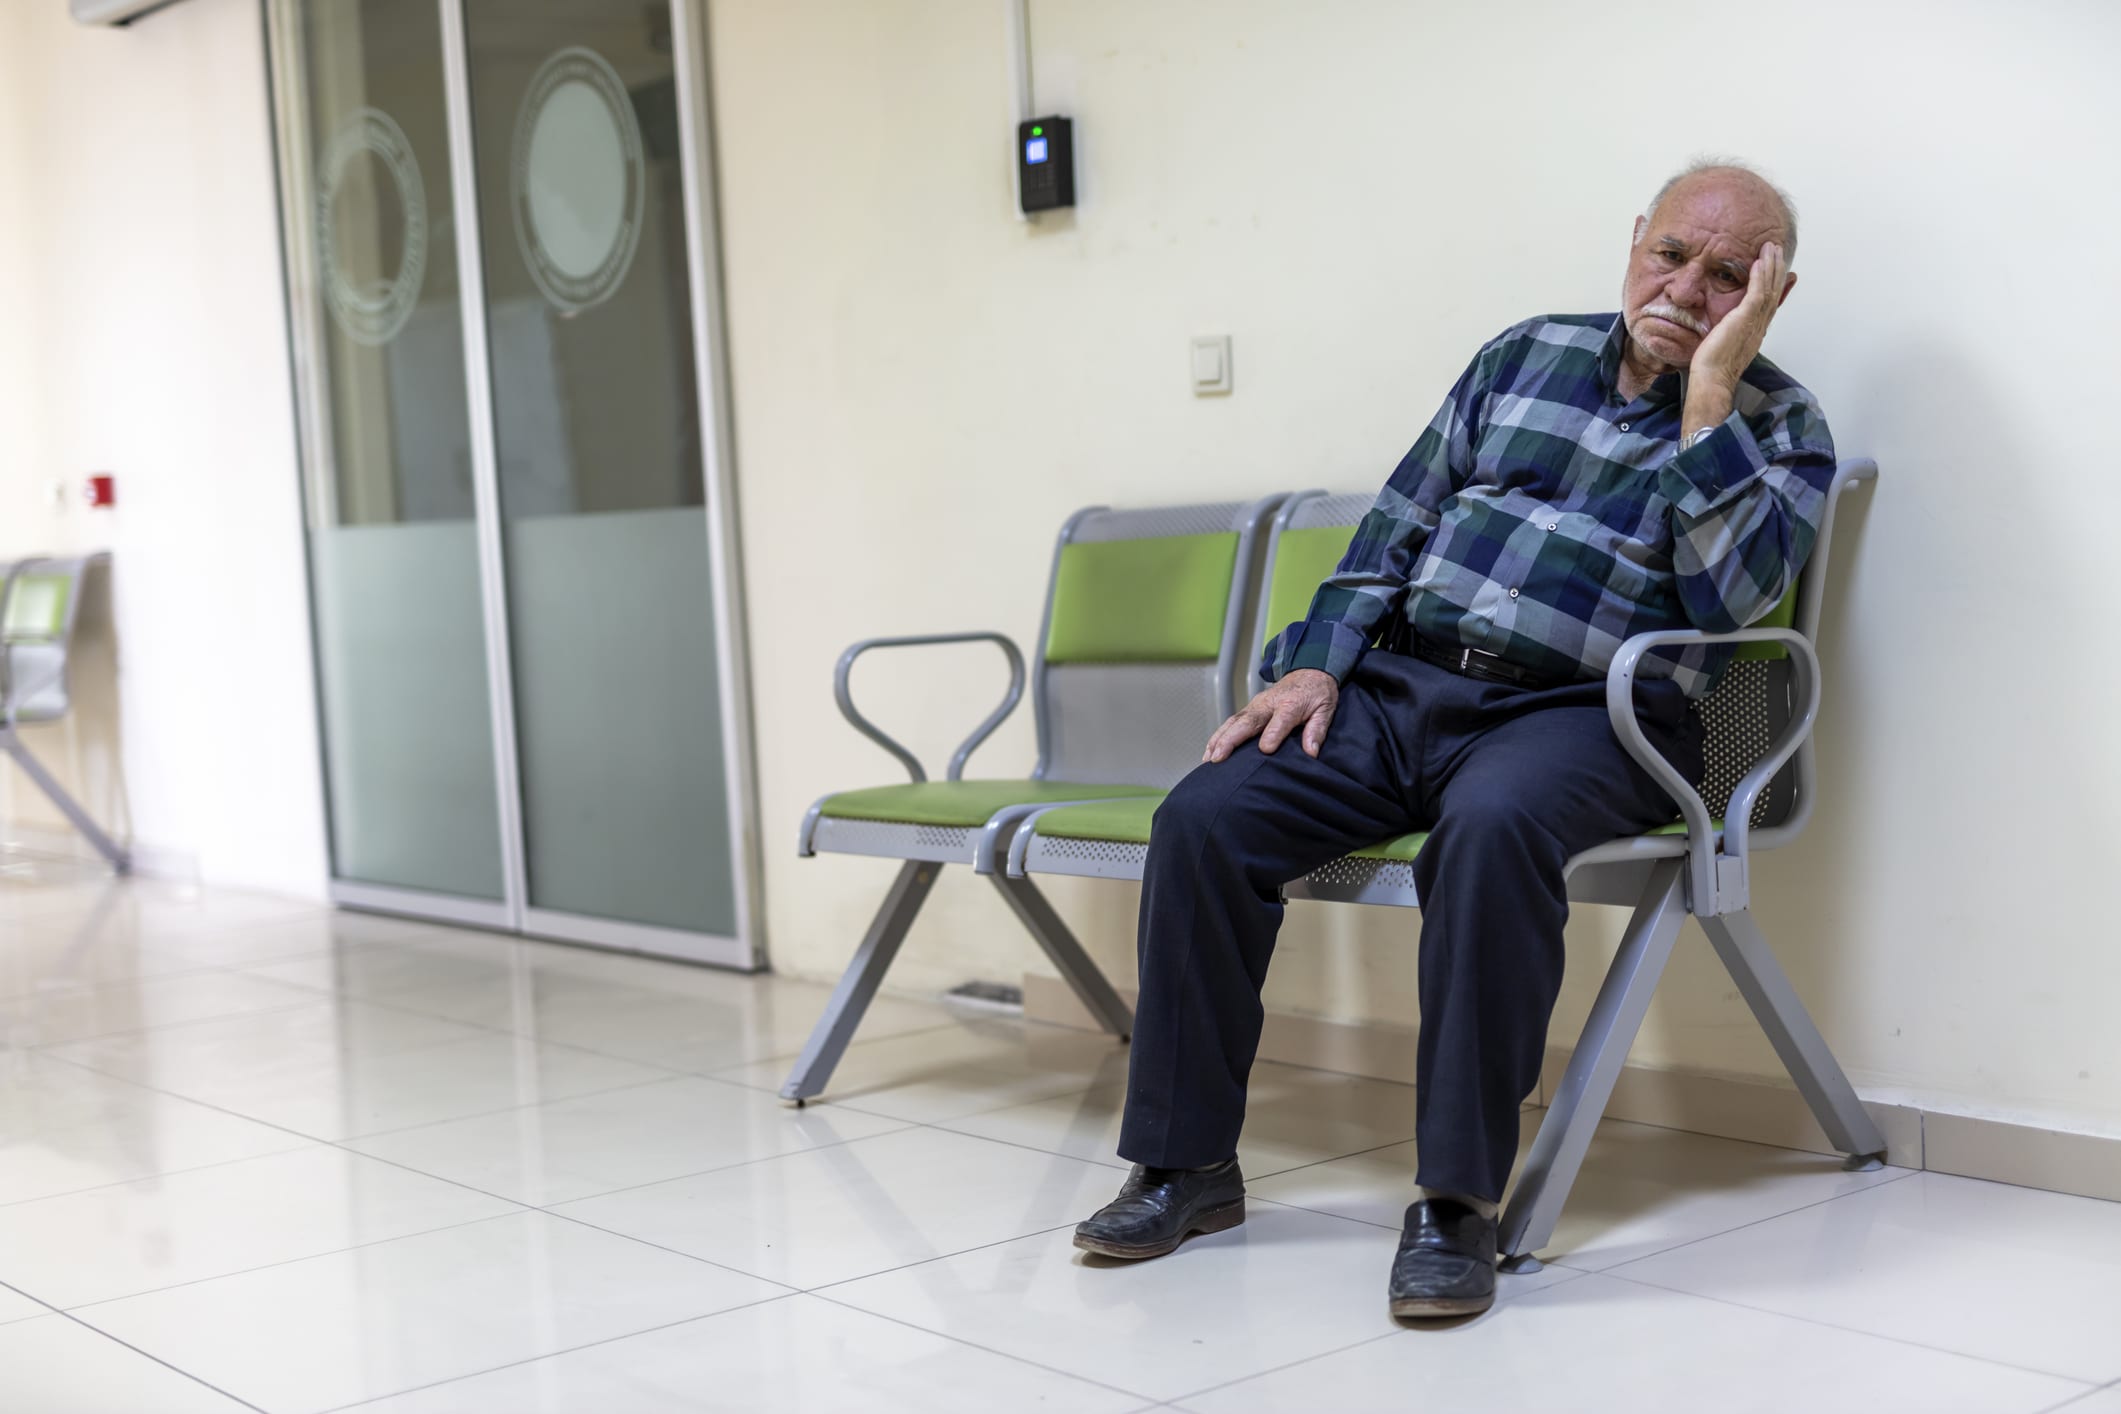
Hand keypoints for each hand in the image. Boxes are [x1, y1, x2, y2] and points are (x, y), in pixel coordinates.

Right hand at [1203, 669, 1338, 762]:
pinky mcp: (1248, 709)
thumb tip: (1311, 752)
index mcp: (1290, 704)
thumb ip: (1317, 730)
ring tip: (1208, 759)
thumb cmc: (1317, 694)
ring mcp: (1255, 705)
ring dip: (1219, 740)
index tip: (1266, 750)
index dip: (1273, 734)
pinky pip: (1231, 723)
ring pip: (1233, 722)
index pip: (1280, 720)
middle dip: (1231, 739)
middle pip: (1247, 721)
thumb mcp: (1325, 709)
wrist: (1308, 671)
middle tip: (1219, 758)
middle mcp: (1268, 704)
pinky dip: (1218, 737)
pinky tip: (1209, 752)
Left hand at [1688, 241, 1787, 389]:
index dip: (1778, 287)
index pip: (1770, 304)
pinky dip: (1760, 276)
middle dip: (1776, 270)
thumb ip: (1728, 333)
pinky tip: (1759, 261)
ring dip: (1771, 266)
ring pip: (1768, 288)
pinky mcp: (1745, 318)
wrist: (1712, 379)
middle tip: (1778, 251)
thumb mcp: (1723, 345)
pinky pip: (1756, 292)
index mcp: (1755, 332)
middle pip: (1774, 292)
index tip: (1785, 273)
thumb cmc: (1712, 368)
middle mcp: (1760, 325)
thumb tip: (1724, 328)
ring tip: (1771, 248)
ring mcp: (1754, 321)